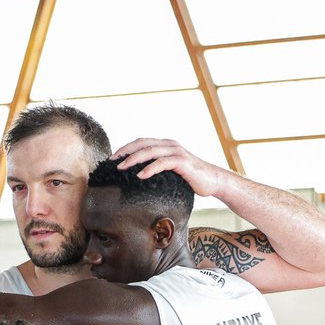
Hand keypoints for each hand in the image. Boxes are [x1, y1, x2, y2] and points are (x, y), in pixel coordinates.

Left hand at [111, 138, 227, 197]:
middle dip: (124, 152)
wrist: (213, 181)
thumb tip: (138, 179)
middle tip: (111, 163)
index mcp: (165, 145)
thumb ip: (158, 170)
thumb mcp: (171, 172)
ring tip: (121, 168)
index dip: (125, 149)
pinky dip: (150, 168)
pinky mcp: (182, 162)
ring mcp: (176, 151)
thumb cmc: (190, 179)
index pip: (141, 142)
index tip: (112, 159)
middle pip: (142, 143)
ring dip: (133, 159)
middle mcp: (169, 145)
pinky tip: (140, 176)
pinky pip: (162, 163)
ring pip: (150, 151)